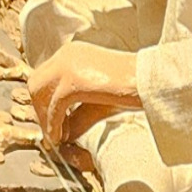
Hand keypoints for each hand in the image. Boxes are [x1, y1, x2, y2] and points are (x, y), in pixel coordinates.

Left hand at [25, 43, 143, 151]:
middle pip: (36, 83)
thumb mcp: (98, 101)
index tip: (53, 124)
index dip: (44, 103)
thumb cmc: (135, 90)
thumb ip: (77, 114)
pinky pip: (55, 106)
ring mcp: (68, 64)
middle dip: (40, 110)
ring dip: (45, 118)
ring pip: (40, 92)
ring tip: (57, 138)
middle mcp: (66, 53)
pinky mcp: (74, 80)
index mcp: (72, 53)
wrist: (155, 81)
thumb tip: (61, 134)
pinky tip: (59, 138)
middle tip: (52, 133)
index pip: (44, 77)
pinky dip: (53, 123)